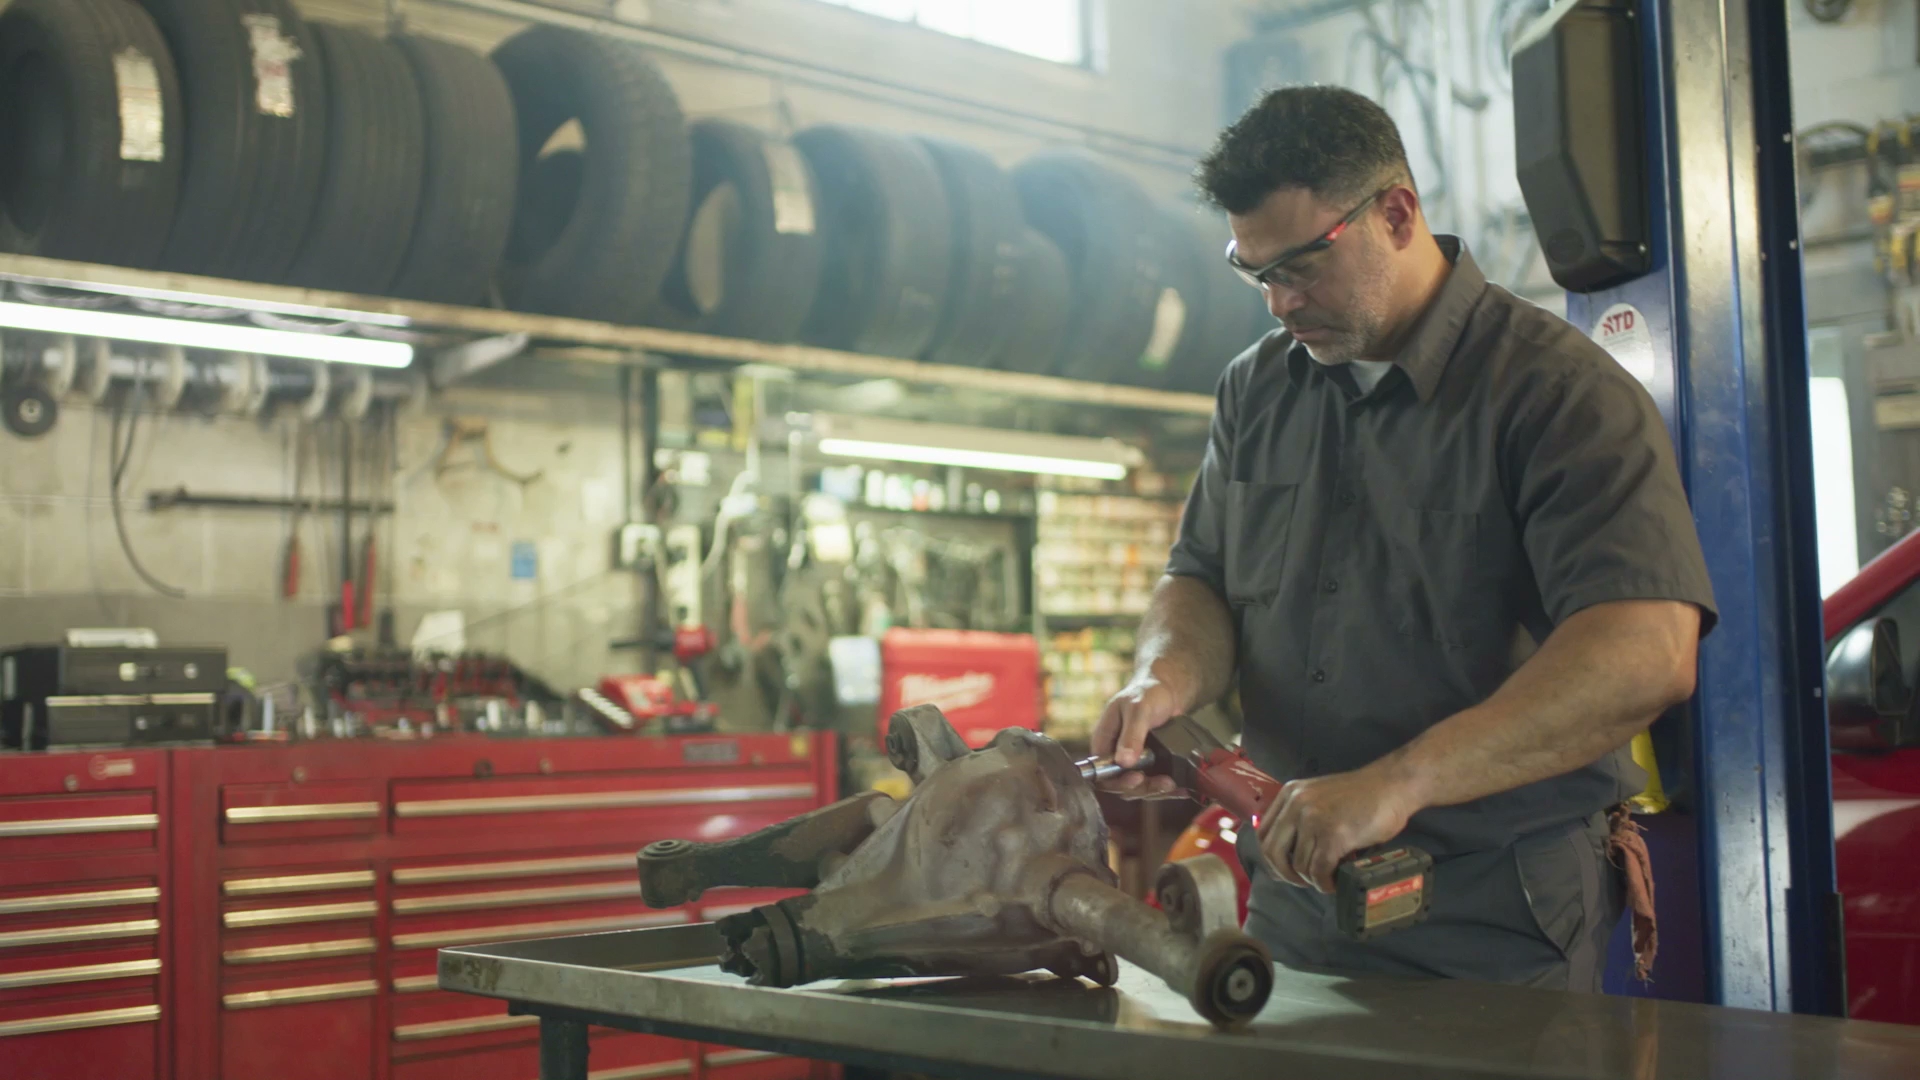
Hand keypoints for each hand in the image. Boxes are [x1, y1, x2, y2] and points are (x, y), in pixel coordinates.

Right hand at [1090, 670, 1182, 797]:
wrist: (1168, 691)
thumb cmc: (1146, 693)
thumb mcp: (1138, 709)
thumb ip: (1131, 735)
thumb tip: (1124, 761)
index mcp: (1104, 741)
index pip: (1101, 772)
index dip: (1116, 781)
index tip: (1136, 778)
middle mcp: (1115, 755)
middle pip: (1120, 784)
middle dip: (1141, 787)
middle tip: (1162, 782)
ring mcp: (1133, 762)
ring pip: (1138, 788)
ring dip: (1155, 790)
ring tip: (1172, 783)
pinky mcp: (1149, 765)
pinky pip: (1153, 783)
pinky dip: (1166, 788)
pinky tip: (1179, 788)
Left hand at [1257, 765, 1421, 892]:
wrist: (1392, 785)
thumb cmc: (1361, 795)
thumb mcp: (1319, 796)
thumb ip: (1299, 815)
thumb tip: (1285, 852)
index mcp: (1289, 794)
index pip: (1262, 833)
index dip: (1271, 858)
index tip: (1284, 869)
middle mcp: (1296, 805)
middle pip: (1273, 852)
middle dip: (1285, 874)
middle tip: (1302, 882)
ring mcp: (1313, 820)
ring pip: (1299, 865)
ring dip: (1312, 879)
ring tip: (1327, 879)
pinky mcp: (1333, 836)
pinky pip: (1319, 870)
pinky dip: (1325, 883)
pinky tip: (1334, 883)